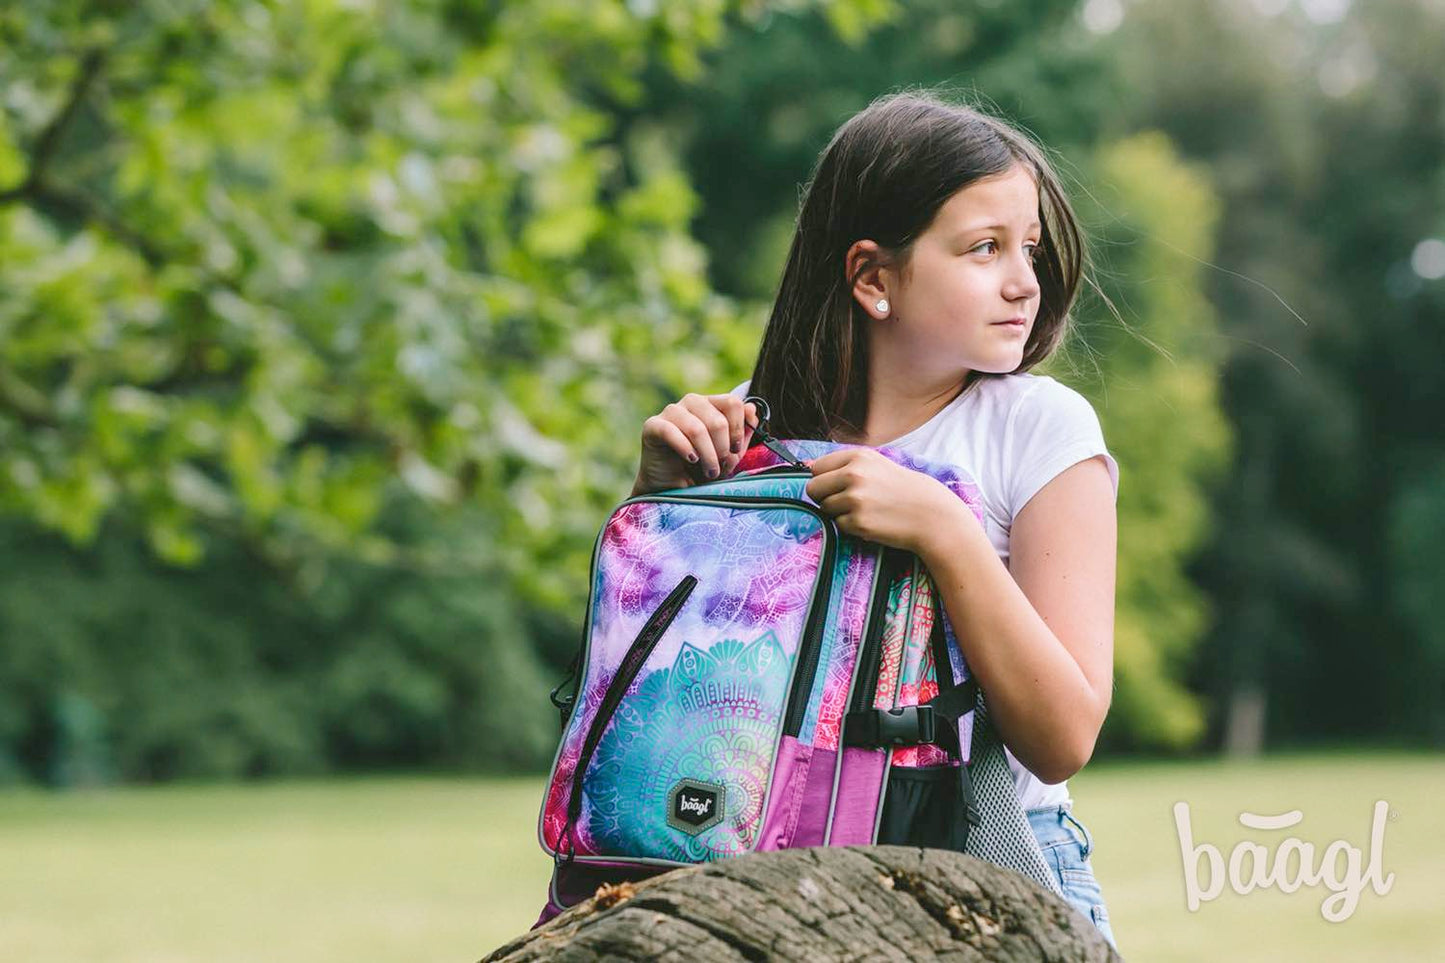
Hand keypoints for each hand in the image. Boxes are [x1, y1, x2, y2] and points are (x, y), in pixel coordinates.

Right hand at [633, 393, 757, 495]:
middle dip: (722, 449)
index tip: (735, 450)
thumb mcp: (729, 454)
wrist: (671, 487)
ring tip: (708, 472)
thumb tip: (751, 409)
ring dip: (707, 456)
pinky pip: (672, 432)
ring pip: (697, 428)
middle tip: (719, 468)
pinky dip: (685, 449)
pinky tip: (691, 460)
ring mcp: (671, 412)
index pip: (732, 402)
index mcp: (711, 404)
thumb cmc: (700, 469)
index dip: (738, 428)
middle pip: (717, 419)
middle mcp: (691, 403)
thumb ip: (742, 433)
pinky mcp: (653, 425)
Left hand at [803, 448, 962, 553]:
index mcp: (858, 457)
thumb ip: (844, 465)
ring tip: (865, 510)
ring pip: (824, 508)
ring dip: (839, 513)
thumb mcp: (876, 465)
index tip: (837, 486)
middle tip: (846, 501)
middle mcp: (854, 474)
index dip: (824, 480)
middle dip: (824, 497)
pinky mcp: (858, 522)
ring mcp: (855, 499)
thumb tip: (806, 467)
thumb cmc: (904, 490)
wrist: (932, 515)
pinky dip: (851, 527)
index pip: (817, 468)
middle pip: (812, 488)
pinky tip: (871, 521)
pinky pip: (838, 525)